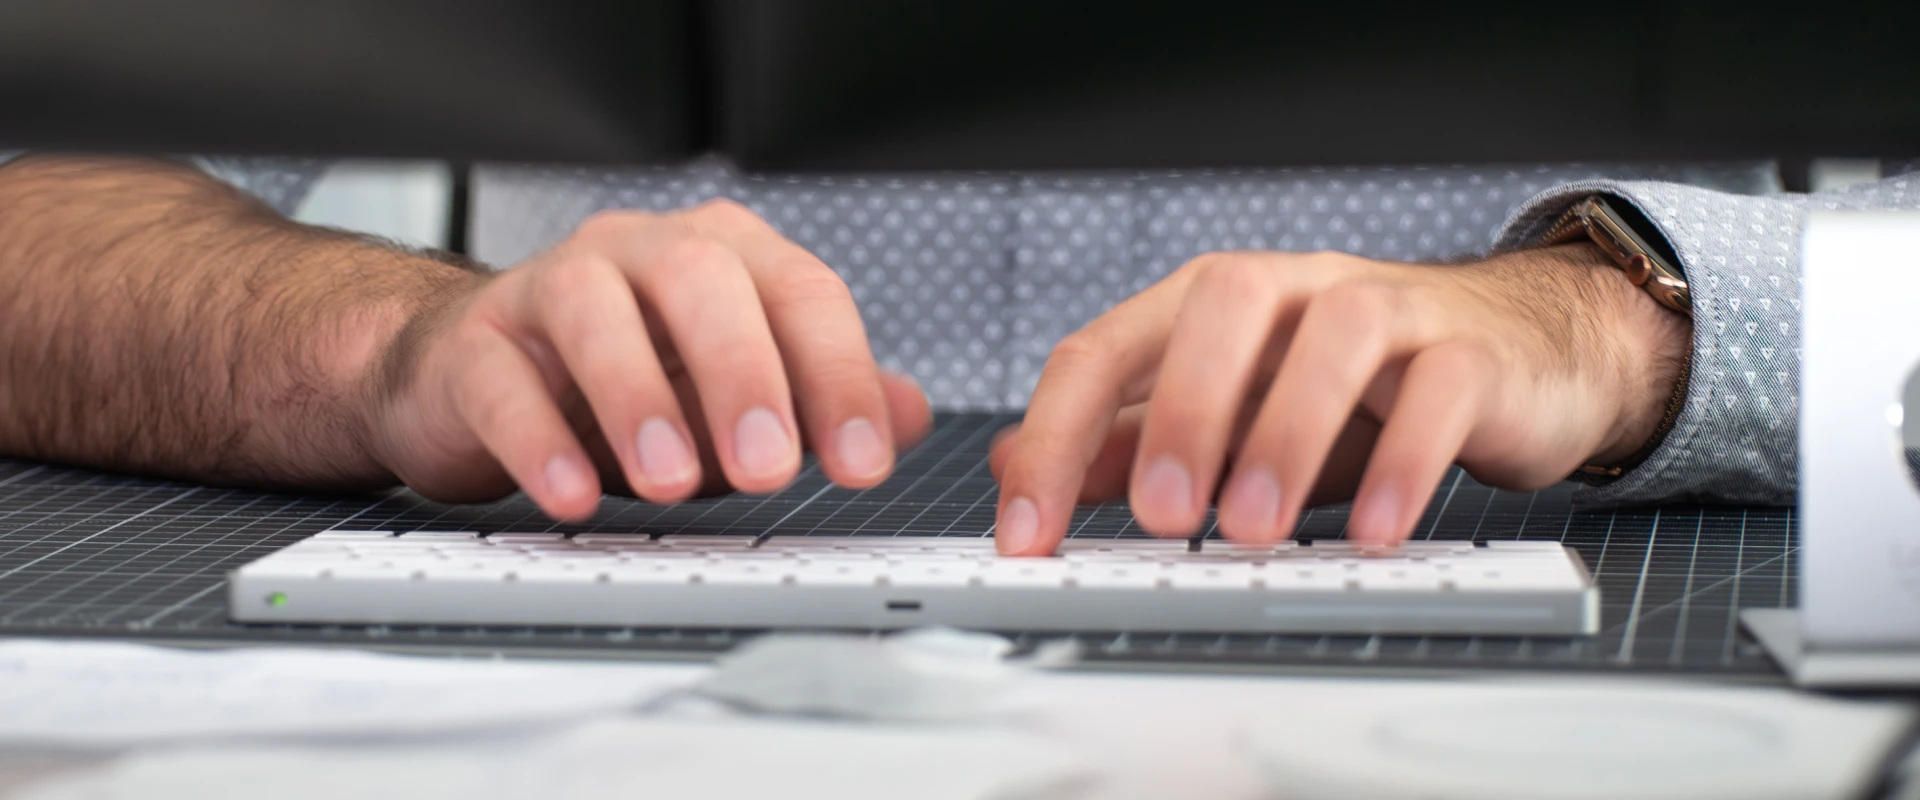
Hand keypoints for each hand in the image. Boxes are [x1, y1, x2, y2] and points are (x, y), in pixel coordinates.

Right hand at [362, 199, 932, 519]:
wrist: (479, 380)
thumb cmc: (627, 383)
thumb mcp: (735, 396)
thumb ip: (819, 399)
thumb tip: (906, 415)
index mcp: (724, 255)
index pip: (800, 291)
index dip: (837, 375)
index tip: (862, 462)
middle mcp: (641, 252)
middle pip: (701, 278)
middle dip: (743, 374)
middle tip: (769, 469)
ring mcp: (550, 286)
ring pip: (594, 310)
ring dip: (637, 399)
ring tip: (672, 483)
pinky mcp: (475, 343)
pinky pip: (502, 378)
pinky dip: (540, 440)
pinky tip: (574, 496)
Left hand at [988, 244, 1690, 554]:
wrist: (1515, 354)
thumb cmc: (1356, 390)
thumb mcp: (1229, 418)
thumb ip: (1127, 440)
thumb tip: (1013, 467)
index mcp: (1214, 306)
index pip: (1110, 347)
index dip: (1057, 436)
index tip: (1026, 532)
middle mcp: (1296, 289)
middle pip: (1224, 303)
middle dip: (1182, 408)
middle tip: (1161, 516)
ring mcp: (1390, 311)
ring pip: (1338, 332)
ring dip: (1287, 434)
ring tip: (1255, 531)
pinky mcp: (1473, 355)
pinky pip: (1442, 388)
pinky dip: (1407, 460)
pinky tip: (1373, 531)